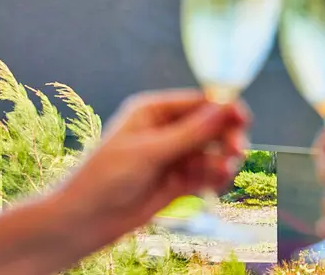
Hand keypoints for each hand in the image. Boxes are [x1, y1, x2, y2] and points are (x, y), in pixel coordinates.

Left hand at [54, 90, 249, 247]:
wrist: (81, 223)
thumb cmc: (105, 178)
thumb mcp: (149, 152)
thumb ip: (191, 132)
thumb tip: (226, 107)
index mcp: (155, 111)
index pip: (198, 102)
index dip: (223, 108)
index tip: (243, 118)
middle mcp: (167, 130)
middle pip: (210, 126)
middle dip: (225, 137)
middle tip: (235, 151)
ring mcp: (173, 156)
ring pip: (211, 152)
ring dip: (222, 160)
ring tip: (222, 174)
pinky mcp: (177, 182)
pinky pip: (205, 174)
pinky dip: (215, 178)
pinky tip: (216, 185)